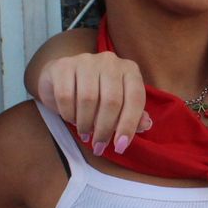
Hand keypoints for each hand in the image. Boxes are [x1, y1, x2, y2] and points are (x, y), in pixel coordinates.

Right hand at [33, 52, 150, 155]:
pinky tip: (71, 120)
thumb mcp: (118, 105)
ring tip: (85, 134)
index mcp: (129, 70)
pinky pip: (66, 96)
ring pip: (88, 99)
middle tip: (99, 146)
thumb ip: (133, 115)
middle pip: (112, 101)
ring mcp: (85, 61)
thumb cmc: (96, 93)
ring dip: (86, 124)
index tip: (120, 147)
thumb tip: (146, 125)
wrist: (62, 77)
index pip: (135, 98)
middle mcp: (110, 61)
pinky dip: (69, 114)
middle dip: (105, 129)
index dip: (129, 125)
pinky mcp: (63, 66)